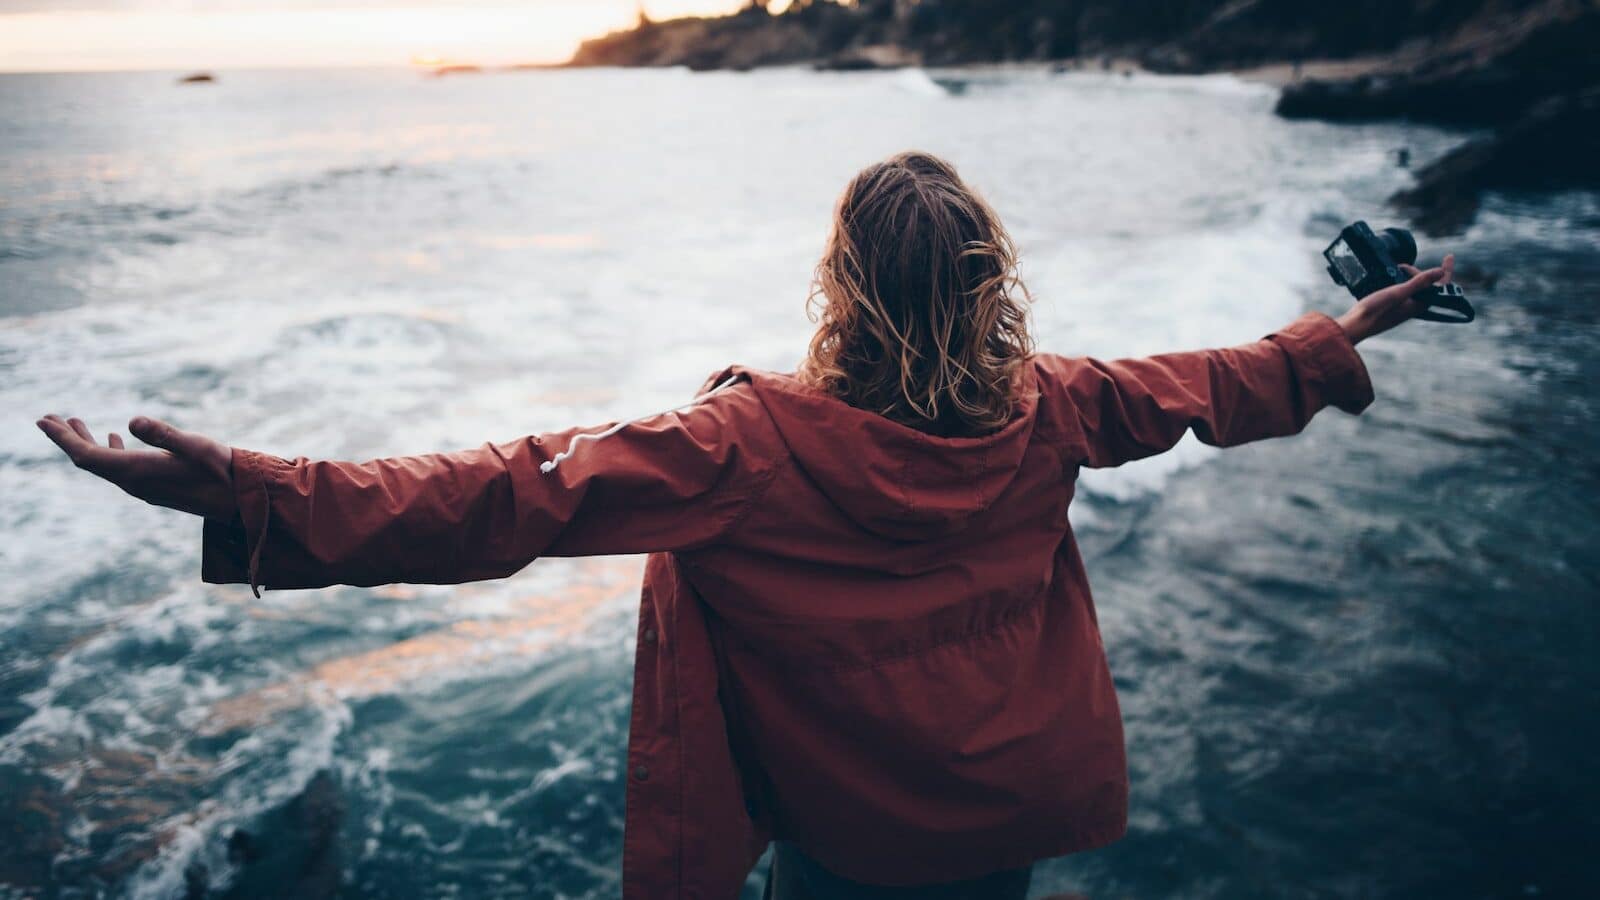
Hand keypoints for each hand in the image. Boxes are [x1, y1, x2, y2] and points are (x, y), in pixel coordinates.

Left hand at [36, 415, 236, 520]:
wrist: (243, 501)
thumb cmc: (224, 471)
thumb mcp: (195, 445)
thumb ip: (164, 434)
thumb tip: (130, 419)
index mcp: (138, 472)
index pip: (87, 456)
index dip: (62, 438)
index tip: (42, 420)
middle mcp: (135, 483)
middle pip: (90, 461)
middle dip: (67, 439)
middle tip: (47, 418)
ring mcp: (145, 487)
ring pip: (104, 464)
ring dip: (86, 443)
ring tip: (73, 422)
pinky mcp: (156, 486)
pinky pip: (121, 468)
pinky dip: (109, 450)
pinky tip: (114, 437)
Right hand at [1335, 253, 1455, 343]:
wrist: (1354, 326)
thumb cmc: (1375, 311)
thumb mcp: (1398, 292)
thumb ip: (1419, 282)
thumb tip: (1441, 271)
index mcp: (1419, 304)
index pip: (1440, 286)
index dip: (1446, 271)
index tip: (1449, 256)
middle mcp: (1413, 307)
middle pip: (1425, 285)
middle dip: (1418, 272)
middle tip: (1402, 266)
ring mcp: (1402, 307)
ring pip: (1413, 287)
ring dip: (1408, 276)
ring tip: (1396, 270)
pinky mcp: (1392, 307)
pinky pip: (1403, 291)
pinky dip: (1399, 281)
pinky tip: (1388, 279)